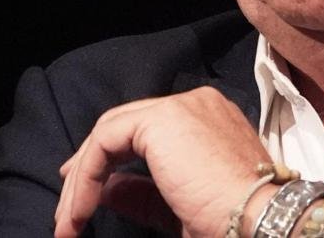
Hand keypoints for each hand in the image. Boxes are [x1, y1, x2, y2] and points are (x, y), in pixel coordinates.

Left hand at [54, 86, 271, 237]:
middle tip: (68, 210)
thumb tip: (108, 189)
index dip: (109, 160)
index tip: (86, 195)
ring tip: (69, 220)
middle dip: (89, 168)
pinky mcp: (161, 120)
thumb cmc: (230, 219)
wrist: (256, 218)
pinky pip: (105, 142)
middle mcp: (196, 103)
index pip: (145, 130)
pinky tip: (80, 210)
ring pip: (110, 132)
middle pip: (124, 126)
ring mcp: (180, 107)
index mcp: (207, 119)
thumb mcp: (178, 207)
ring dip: (83, 179)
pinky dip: (86, 177)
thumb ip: (143, 194)